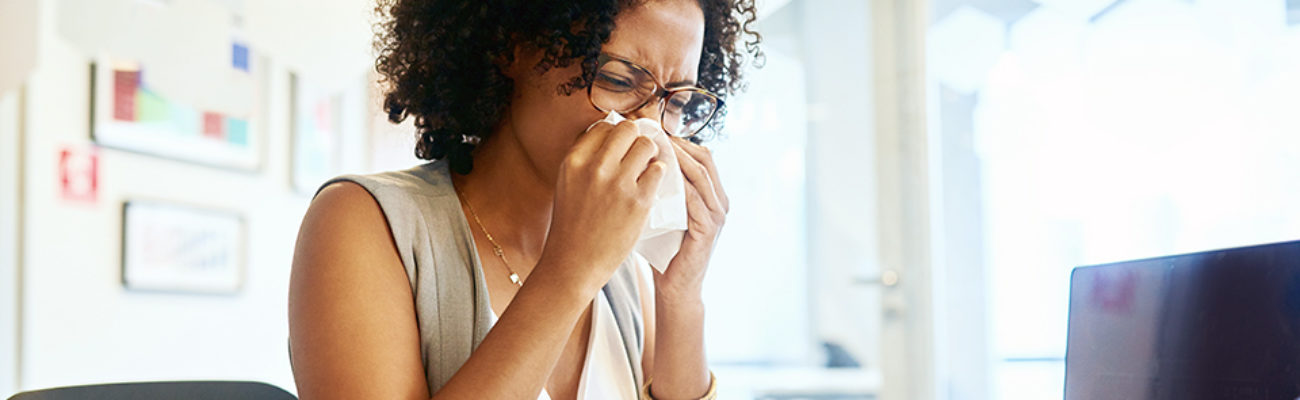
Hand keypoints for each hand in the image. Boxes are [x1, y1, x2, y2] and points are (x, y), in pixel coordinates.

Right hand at [541, 120, 666, 292]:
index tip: (621, 147)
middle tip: (639, 153)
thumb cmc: (572, 225)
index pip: (603, 126)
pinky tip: (651, 184)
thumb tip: (612, 134)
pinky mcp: (638, 201)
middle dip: (636, 138)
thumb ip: (587, 159)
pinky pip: (658, 171)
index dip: (616, 134)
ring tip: (647, 168)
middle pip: (628, 129)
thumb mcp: (568, 183)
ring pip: (647, 146)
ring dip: (651, 154)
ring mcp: (618, 184)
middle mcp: (596, 167)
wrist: (574, 263)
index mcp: (574, 161)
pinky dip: (658, 174)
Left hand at [657, 137, 728, 299]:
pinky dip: (678, 185)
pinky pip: (694, 200)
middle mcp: (720, 202)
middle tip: (653, 134)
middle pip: (704, 159)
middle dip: (678, 144)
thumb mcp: (665, 212)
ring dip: (677, 159)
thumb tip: (636, 160)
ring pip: (700, 176)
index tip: (654, 131)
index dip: (680, 140)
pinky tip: (659, 177)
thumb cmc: (665, 250)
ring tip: (654, 149)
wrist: (676, 287)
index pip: (702, 156)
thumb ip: (661, 189)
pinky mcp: (708, 230)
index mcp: (713, 195)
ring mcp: (717, 216)